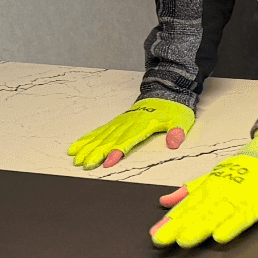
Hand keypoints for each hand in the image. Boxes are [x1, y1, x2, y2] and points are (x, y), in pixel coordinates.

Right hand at [69, 98, 195, 169]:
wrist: (165, 93)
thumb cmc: (173, 110)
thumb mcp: (181, 120)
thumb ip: (177, 132)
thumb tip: (174, 143)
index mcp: (144, 124)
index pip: (128, 140)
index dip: (117, 151)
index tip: (107, 162)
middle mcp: (128, 123)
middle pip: (110, 140)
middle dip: (97, 153)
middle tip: (85, 164)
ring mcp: (120, 122)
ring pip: (101, 136)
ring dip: (88, 147)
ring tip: (76, 159)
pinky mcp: (116, 122)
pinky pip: (99, 131)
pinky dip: (86, 139)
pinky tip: (76, 147)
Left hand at [151, 128, 257, 247]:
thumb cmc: (245, 166)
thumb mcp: (213, 175)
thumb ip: (189, 190)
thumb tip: (165, 200)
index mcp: (208, 186)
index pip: (186, 206)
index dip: (170, 221)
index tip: (156, 234)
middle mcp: (220, 191)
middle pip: (196, 212)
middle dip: (178, 226)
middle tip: (162, 240)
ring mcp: (238, 197)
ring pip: (216, 215)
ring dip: (200, 227)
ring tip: (185, 240)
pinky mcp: (257, 203)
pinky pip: (243, 217)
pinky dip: (232, 226)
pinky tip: (220, 236)